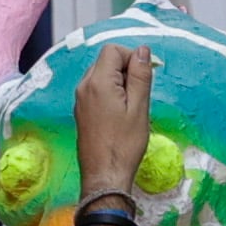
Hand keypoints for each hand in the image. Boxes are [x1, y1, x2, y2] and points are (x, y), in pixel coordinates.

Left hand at [70, 45, 154, 205]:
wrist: (105, 175)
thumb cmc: (125, 144)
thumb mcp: (139, 107)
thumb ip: (140, 75)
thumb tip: (143, 51)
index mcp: (97, 82)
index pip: (113, 50)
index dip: (132, 57)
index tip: (146, 75)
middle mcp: (84, 87)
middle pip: (105, 61)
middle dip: (125, 69)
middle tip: (140, 94)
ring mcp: (80, 100)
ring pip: (101, 75)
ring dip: (118, 82)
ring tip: (131, 106)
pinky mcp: (81, 111)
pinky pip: (96, 90)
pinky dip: (110, 93)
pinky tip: (120, 114)